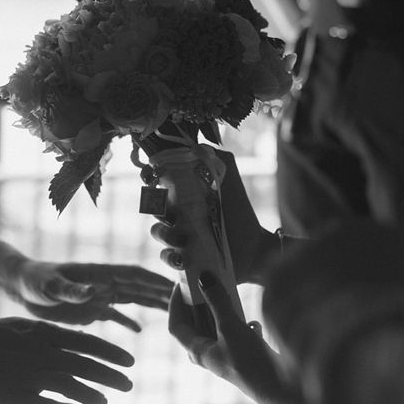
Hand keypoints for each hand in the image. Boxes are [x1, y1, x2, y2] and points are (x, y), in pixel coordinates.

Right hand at [0, 318, 133, 403]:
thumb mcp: (24, 326)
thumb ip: (53, 334)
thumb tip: (82, 341)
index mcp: (44, 333)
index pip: (89, 343)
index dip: (112, 353)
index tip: (129, 362)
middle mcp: (42, 354)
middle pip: (87, 366)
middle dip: (112, 376)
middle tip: (128, 384)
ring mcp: (31, 376)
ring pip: (73, 387)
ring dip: (93, 395)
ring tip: (105, 402)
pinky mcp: (19, 398)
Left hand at [13, 260, 173, 331]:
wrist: (21, 286)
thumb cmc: (35, 280)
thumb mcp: (52, 286)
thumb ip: (72, 290)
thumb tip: (95, 292)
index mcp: (99, 274)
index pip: (134, 276)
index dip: (155, 280)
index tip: (177, 285)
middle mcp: (104, 283)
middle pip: (140, 288)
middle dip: (163, 293)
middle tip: (189, 300)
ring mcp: (99, 295)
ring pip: (133, 300)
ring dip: (153, 304)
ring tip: (176, 312)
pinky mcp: (90, 309)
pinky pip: (115, 315)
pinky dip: (128, 321)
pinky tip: (140, 330)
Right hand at [150, 150, 276, 284]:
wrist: (254, 247)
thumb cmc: (241, 212)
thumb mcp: (230, 178)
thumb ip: (215, 158)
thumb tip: (194, 144)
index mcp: (186, 194)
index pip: (159, 183)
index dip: (150, 178)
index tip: (150, 178)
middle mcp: (179, 214)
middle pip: (154, 207)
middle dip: (158, 209)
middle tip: (172, 215)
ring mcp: (179, 236)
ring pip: (157, 232)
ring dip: (164, 234)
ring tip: (183, 239)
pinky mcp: (182, 259)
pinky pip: (165, 257)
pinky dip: (169, 257)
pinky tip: (182, 258)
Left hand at [168, 272, 309, 403]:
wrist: (278, 388)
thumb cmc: (249, 362)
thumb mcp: (231, 327)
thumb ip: (217, 301)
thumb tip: (204, 278)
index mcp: (197, 351)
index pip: (175, 325)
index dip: (175, 303)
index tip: (182, 283)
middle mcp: (208, 354)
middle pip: (195, 324)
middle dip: (198, 302)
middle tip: (203, 281)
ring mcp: (225, 355)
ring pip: (216, 326)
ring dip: (219, 309)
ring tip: (226, 290)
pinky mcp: (242, 355)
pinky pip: (234, 333)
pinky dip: (239, 323)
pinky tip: (253, 322)